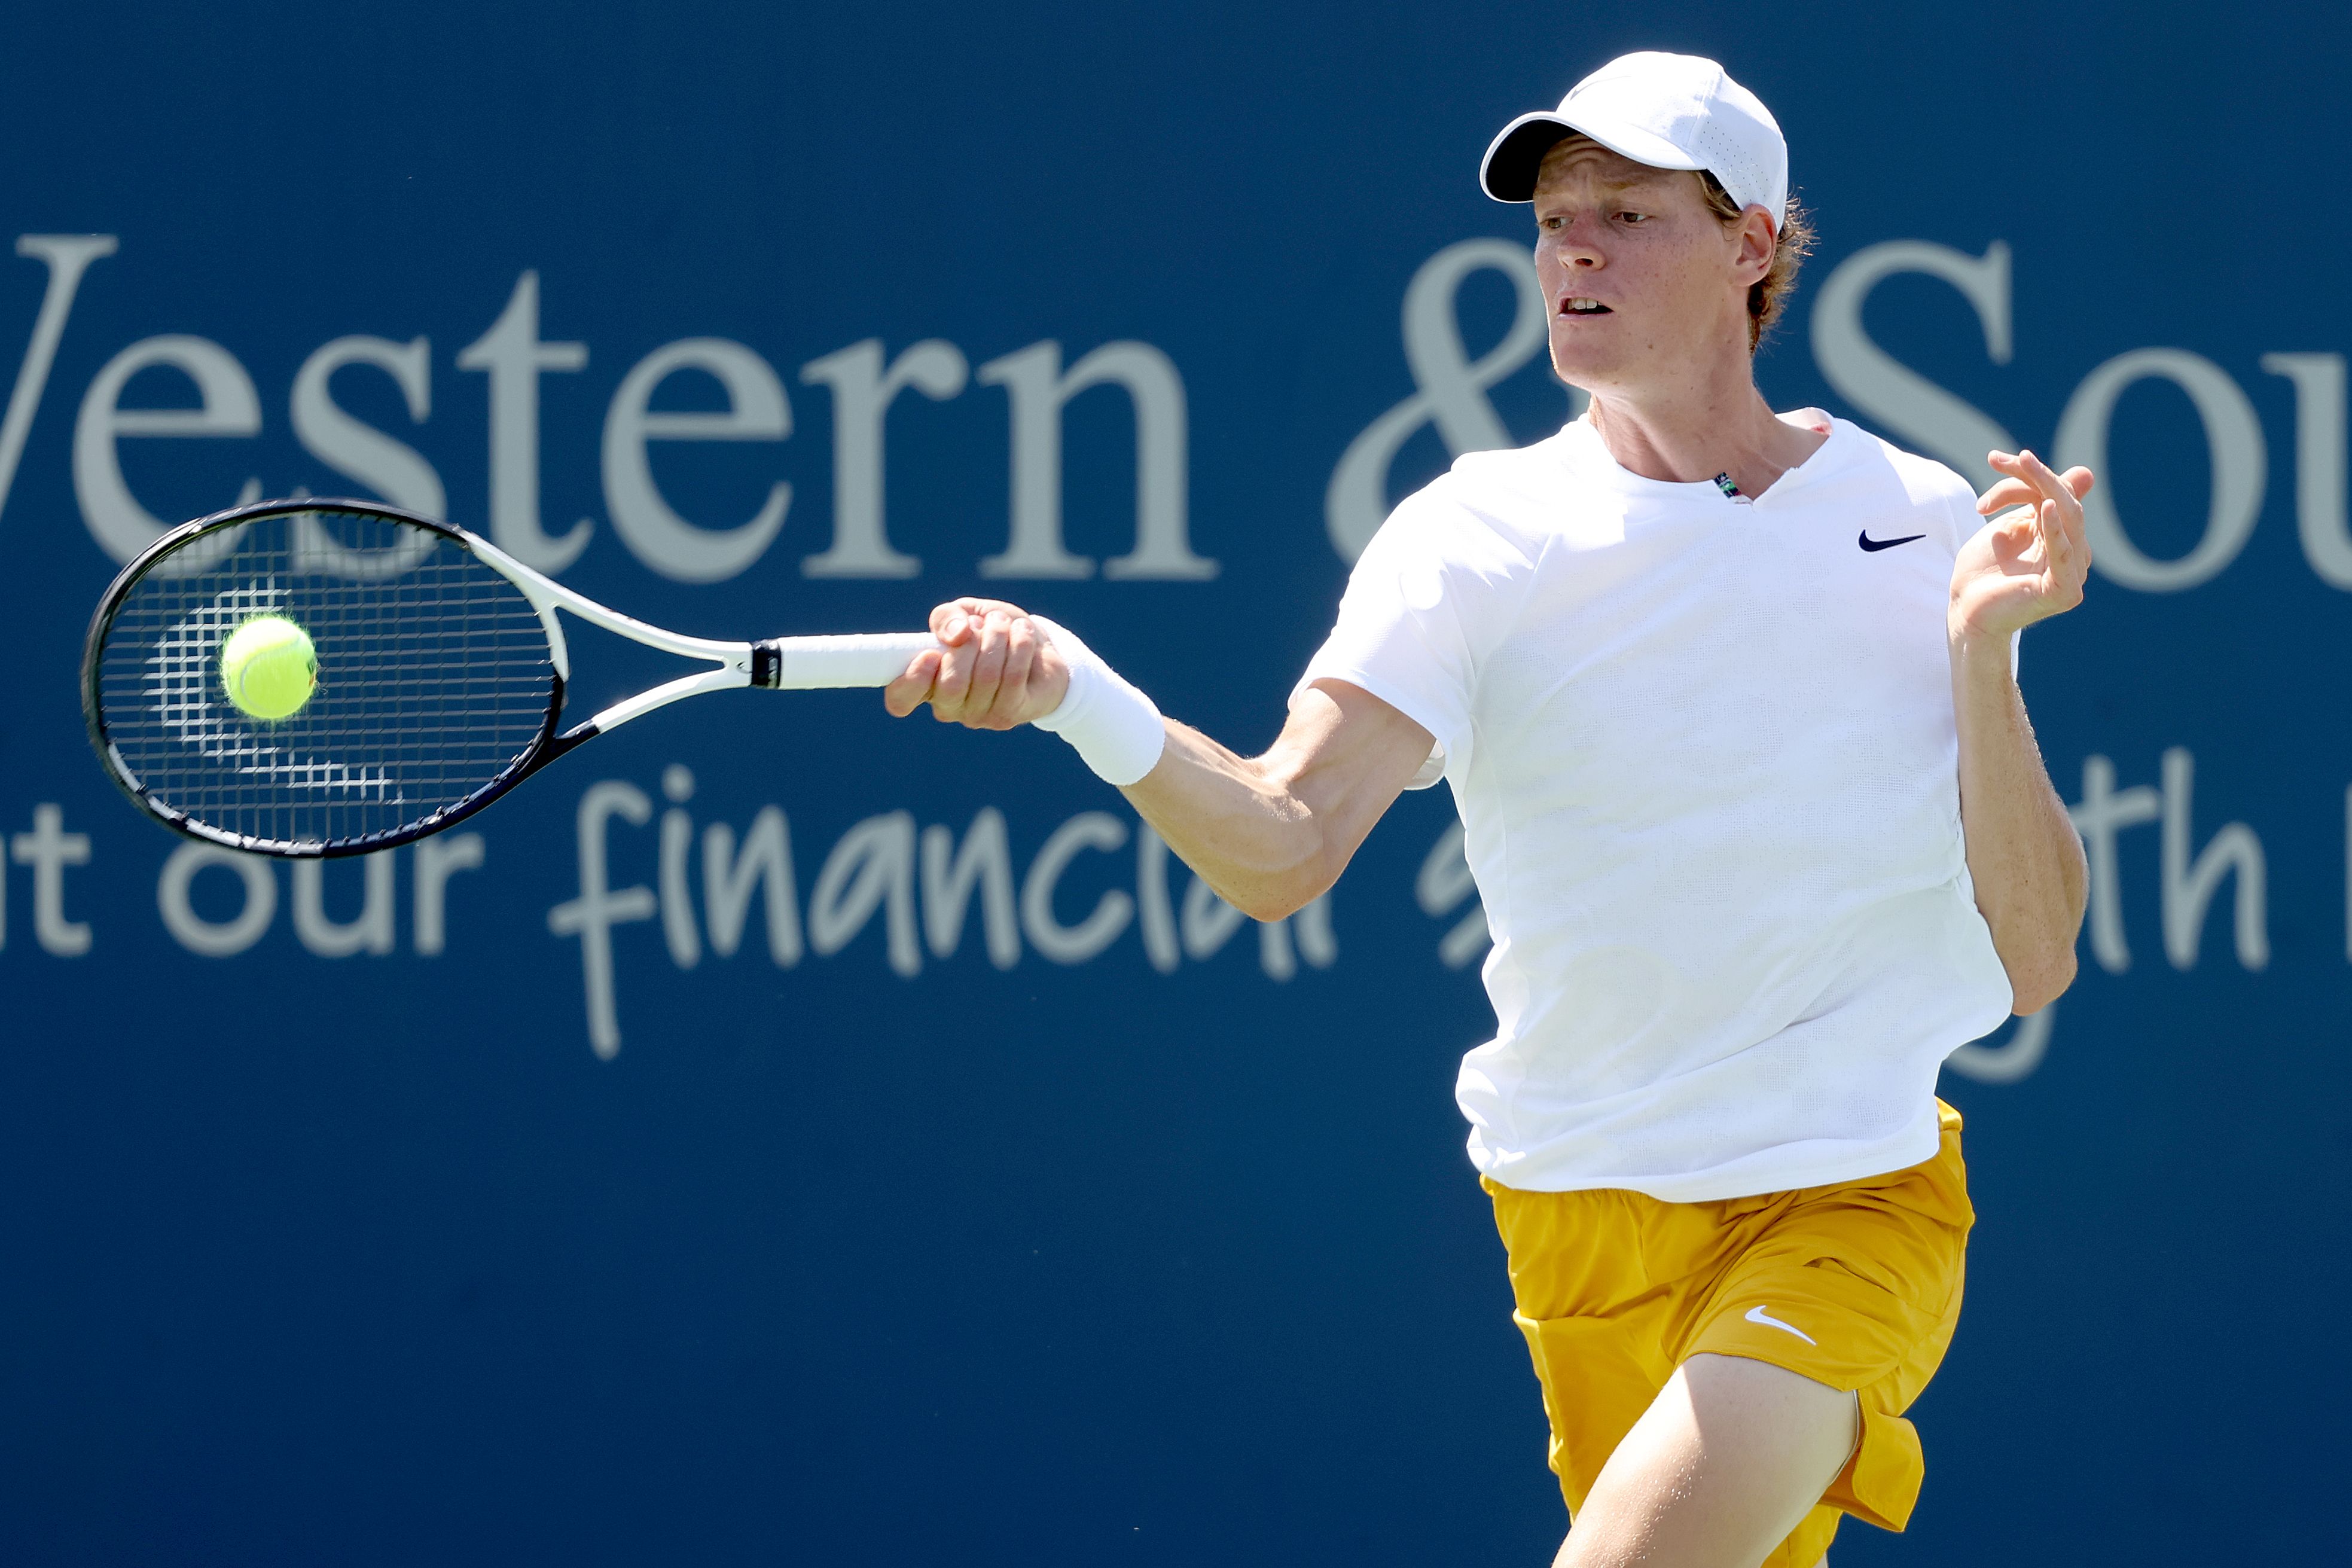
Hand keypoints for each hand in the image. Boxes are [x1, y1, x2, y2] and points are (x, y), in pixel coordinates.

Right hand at [883, 597, 1070, 728]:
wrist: (1039, 647)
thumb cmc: (993, 632)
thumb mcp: (965, 614)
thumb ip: (948, 617)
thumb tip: (955, 635)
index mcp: (927, 683)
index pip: (900, 699)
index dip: (912, 679)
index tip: (931, 654)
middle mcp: (949, 707)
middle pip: (950, 684)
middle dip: (970, 644)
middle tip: (981, 626)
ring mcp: (979, 716)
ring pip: (985, 676)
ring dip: (997, 637)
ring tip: (1003, 624)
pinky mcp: (1009, 714)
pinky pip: (1012, 677)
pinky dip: (1019, 644)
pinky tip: (1022, 633)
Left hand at [1950, 449, 2094, 644]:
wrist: (1965, 612)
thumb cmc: (1982, 572)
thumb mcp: (2009, 526)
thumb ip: (2038, 501)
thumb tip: (2086, 472)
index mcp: (2062, 537)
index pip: (2054, 494)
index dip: (2029, 473)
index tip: (1995, 458)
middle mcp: (2074, 552)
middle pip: (2063, 502)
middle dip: (2034, 476)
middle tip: (2002, 458)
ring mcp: (2073, 573)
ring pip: (2067, 519)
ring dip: (2045, 487)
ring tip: (2025, 464)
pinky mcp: (2064, 591)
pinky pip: (2063, 554)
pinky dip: (2056, 530)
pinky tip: (2047, 507)